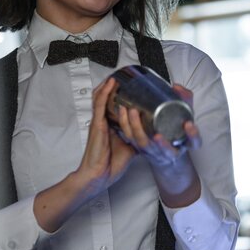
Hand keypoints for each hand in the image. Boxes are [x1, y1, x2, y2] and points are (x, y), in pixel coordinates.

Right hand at [75, 77, 137, 195]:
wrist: (100, 175)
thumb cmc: (111, 164)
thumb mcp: (130, 147)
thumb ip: (138, 138)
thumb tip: (152, 133)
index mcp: (108, 126)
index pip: (110, 104)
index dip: (116, 94)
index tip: (126, 85)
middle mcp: (102, 121)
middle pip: (104, 98)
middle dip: (111, 86)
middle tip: (123, 75)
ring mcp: (98, 122)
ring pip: (100, 97)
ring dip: (108, 84)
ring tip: (117, 73)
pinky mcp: (97, 124)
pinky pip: (100, 104)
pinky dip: (105, 92)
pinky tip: (111, 83)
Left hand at [116, 83, 200, 167]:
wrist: (166, 151)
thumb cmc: (175, 131)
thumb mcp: (185, 116)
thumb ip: (184, 100)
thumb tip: (177, 87)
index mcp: (185, 143)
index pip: (193, 141)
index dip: (192, 135)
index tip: (188, 124)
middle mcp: (170, 151)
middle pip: (167, 150)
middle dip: (162, 144)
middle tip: (157, 134)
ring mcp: (154, 151)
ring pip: (145, 145)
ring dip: (137, 129)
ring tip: (133, 112)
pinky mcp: (140, 148)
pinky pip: (131, 139)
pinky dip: (126, 126)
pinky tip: (123, 112)